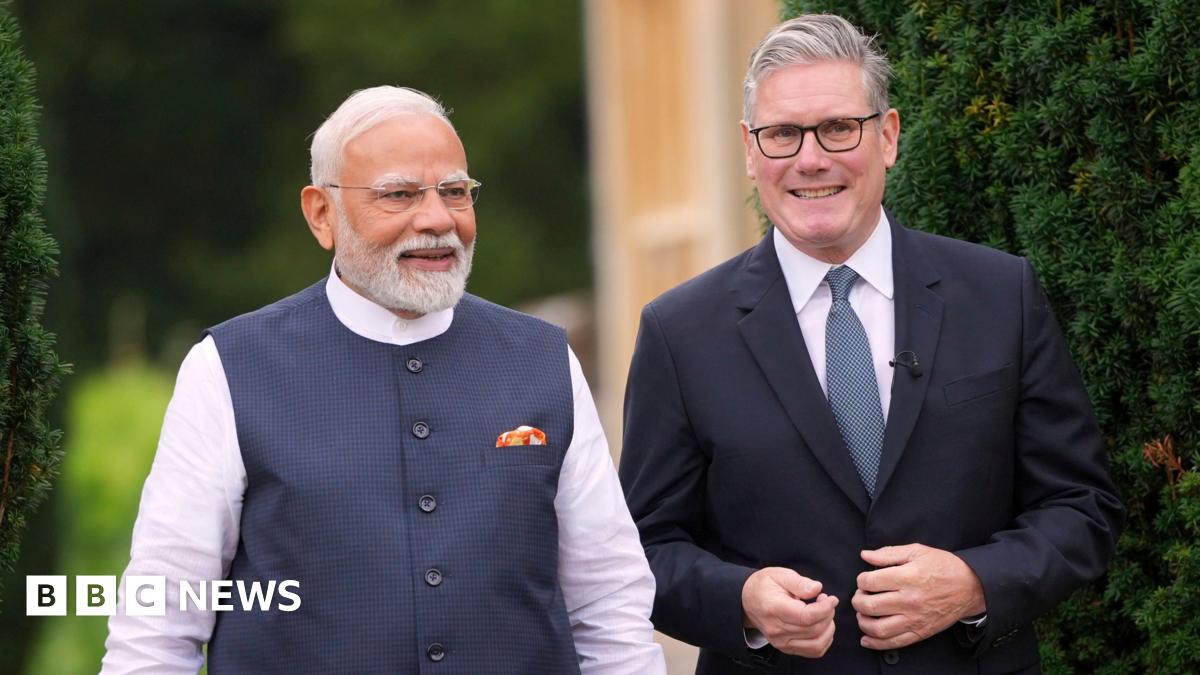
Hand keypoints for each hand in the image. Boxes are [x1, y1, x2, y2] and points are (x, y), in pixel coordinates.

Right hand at [742, 567, 837, 656]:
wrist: (747, 601)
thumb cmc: (764, 585)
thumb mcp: (779, 574)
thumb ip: (799, 582)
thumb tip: (817, 589)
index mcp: (774, 609)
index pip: (806, 617)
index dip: (825, 609)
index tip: (831, 598)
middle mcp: (776, 629)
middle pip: (814, 630)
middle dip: (828, 614)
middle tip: (826, 600)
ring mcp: (781, 641)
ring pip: (817, 644)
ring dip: (828, 628)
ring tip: (824, 613)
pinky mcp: (786, 647)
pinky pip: (813, 651)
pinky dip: (824, 640)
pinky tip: (822, 625)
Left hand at [852, 544, 985, 649]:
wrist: (970, 587)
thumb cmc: (943, 566)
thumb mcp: (917, 551)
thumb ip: (888, 553)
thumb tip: (865, 555)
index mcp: (908, 577)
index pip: (870, 582)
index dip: (861, 580)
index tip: (864, 579)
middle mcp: (909, 601)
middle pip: (870, 605)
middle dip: (858, 600)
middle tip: (861, 595)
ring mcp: (915, 619)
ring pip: (878, 628)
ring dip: (863, 621)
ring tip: (863, 613)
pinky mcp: (920, 633)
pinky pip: (894, 643)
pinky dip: (875, 643)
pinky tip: (866, 637)